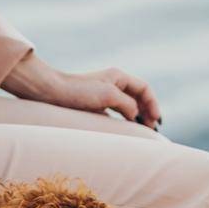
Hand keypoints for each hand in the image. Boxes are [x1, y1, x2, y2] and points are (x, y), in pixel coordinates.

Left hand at [47, 66, 161, 128]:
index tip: (156, 121)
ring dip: (138, 117)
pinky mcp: (97, 105)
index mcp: (118, 76)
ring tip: (143, 131)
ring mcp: (105, 94)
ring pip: (129, 105)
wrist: (52, 93)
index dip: (153, 104)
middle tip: (151, 129)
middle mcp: (113, 83)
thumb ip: (127, 104)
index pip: (144, 88)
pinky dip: (126, 120)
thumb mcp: (108, 95)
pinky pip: (118, 112)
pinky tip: (127, 130)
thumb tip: (136, 115)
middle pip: (139, 97)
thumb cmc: (79, 91)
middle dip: (148, 111)